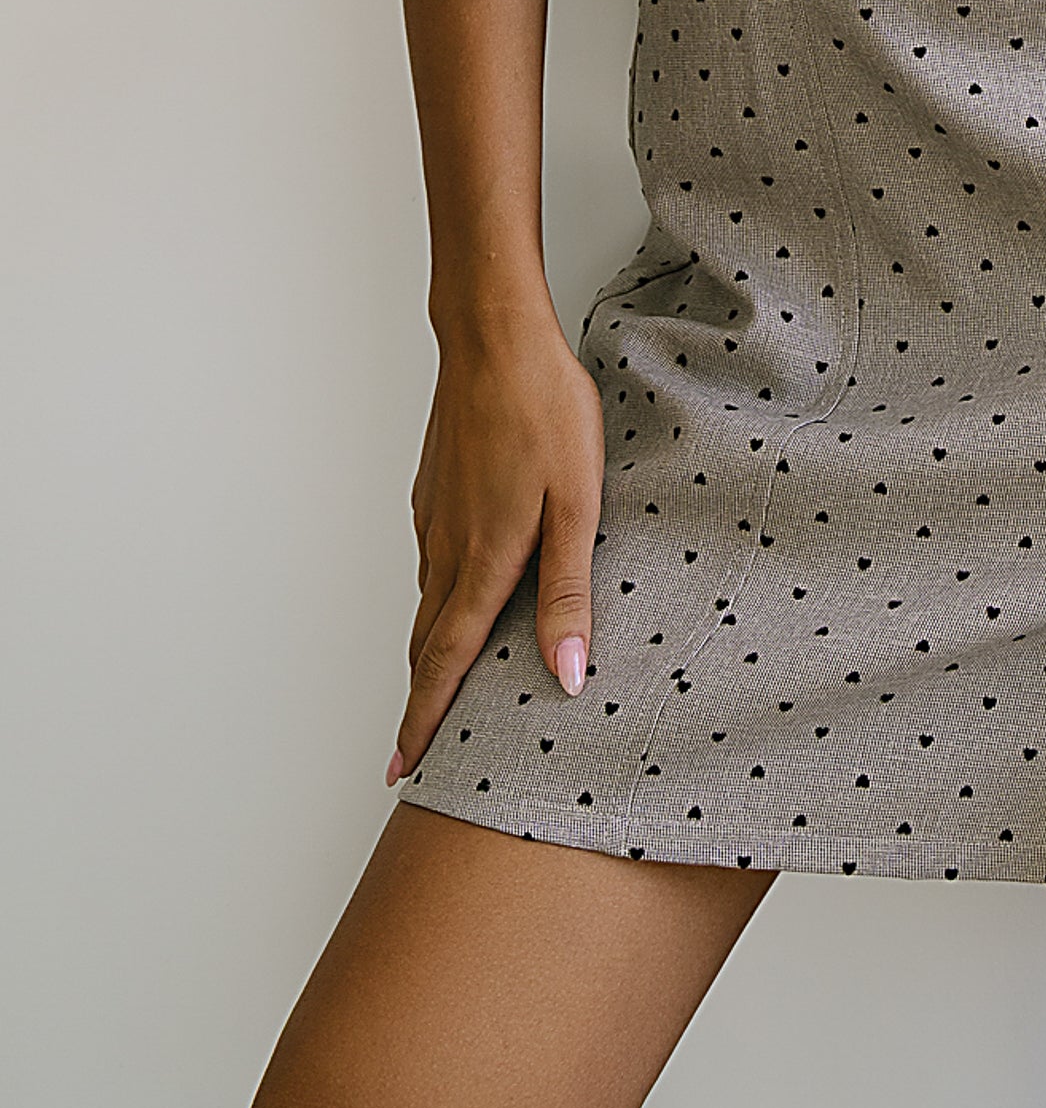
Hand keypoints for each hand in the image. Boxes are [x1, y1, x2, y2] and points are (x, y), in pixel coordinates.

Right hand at [386, 305, 606, 780]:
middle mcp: (447, 548)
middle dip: (419, 701)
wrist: (494, 336)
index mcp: (484, 562)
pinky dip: (434, 600)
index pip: (446, 664)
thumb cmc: (545, 410)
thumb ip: (569, 593)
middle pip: (425, 644)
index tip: (404, 771)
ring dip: (426, 652)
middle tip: (411, 752)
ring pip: (426, 602)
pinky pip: (430, 563)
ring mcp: (433, 517)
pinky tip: (454, 596)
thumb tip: (568, 675)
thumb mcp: (578, 504)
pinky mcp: (434, 489)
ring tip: (434, 688)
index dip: (425, 723)